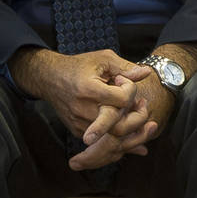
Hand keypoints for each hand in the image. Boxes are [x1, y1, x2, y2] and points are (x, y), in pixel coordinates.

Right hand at [9, 47, 158, 167]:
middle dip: (138, 118)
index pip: (121, 100)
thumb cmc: (79, 66)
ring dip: (130, 125)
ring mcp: (79, 123)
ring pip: (113, 135)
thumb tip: (147, 72)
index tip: (123, 81)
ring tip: (134, 108)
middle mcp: (82, 110)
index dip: (130, 90)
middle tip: (141, 104)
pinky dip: (118, 131)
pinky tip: (125, 117)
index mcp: (89, 89)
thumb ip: (125, 67)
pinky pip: (102, 138)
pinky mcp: (77, 130)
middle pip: (118, 126)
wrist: (49, 78)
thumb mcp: (103, 59)